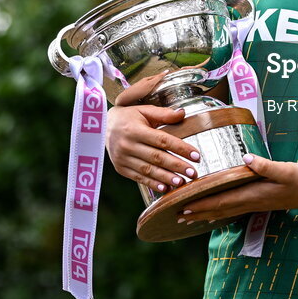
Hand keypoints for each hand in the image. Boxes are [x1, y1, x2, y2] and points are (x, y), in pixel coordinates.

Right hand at [105, 72, 200, 192]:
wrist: (101, 127)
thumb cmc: (128, 117)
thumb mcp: (144, 110)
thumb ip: (163, 113)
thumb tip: (183, 113)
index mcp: (135, 129)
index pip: (162, 140)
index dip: (180, 148)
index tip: (196, 155)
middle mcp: (127, 145)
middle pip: (157, 157)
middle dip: (177, 166)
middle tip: (193, 173)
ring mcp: (122, 158)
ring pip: (148, 170)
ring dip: (166, 177)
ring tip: (181, 182)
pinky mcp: (120, 168)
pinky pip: (138, 178)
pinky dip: (152, 183)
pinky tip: (165, 188)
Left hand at [178, 154, 297, 223]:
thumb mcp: (285, 169)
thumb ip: (265, 165)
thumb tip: (246, 158)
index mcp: (252, 193)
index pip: (221, 200)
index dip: (201, 204)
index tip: (183, 205)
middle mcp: (249, 202)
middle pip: (217, 209)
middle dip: (196, 212)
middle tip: (176, 215)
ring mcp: (252, 204)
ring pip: (223, 212)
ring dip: (204, 215)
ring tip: (187, 218)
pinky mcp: (256, 203)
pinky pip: (232, 210)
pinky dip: (218, 213)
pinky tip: (212, 216)